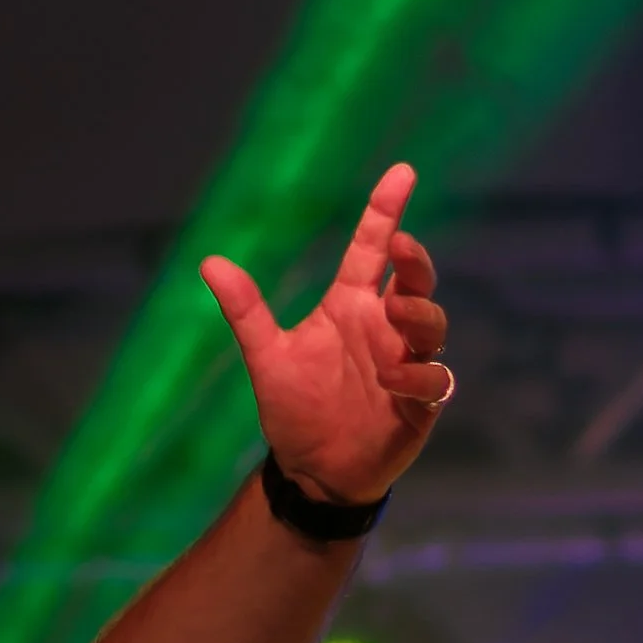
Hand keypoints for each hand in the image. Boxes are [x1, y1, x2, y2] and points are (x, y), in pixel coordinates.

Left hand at [200, 162, 452, 508]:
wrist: (311, 470)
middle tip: (401, 247)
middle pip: (415, 279)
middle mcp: (384, 327)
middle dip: (415, 260)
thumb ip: (245, 310)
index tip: (401, 172)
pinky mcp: (420, 402)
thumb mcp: (266, 357)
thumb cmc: (295, 407)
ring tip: (393, 311)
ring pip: (431, 323)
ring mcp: (407, 361)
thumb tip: (209, 262)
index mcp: (351, 306)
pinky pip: (433, 379)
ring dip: (418, 314)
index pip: (371, 249)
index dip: (385, 211)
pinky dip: (417, 374)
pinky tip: (391, 378)